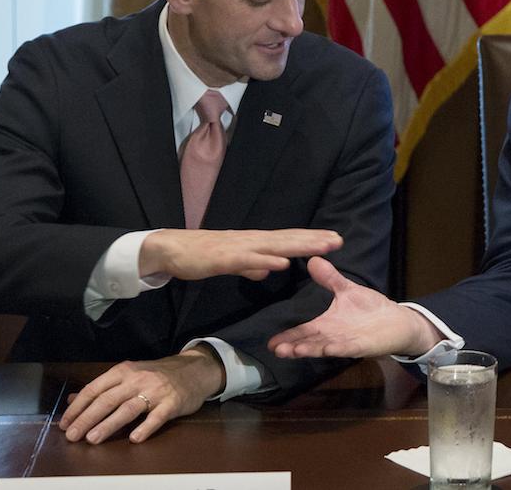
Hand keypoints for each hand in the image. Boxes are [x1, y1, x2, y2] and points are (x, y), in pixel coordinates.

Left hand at [58, 347, 223, 443]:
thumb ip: (102, 388)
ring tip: (93, 439)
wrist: (194, 370)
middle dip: (87, 419)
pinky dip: (145, 428)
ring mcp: (156, 391)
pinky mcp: (172, 403)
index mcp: (124, 371)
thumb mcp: (129, 375)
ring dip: (108, 425)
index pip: (95, 389)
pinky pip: (156, 417)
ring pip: (128, 409)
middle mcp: (138, 379)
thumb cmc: (157, 375)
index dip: (78, 407)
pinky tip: (135, 439)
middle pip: (108, 400)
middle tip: (72, 436)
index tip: (64, 423)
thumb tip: (72, 401)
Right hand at [139, 228, 341, 280]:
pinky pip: (248, 260)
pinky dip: (266, 261)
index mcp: (254, 242)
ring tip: (322, 246)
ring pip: (274, 246)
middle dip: (314, 240)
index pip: (288, 240)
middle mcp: (251, 241)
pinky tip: (283, 263)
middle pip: (288, 240)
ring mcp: (239, 248)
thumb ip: (250, 266)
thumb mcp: (232, 263)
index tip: (334, 240)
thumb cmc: (202, 255)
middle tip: (339, 240)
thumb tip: (267, 271)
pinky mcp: (224, 258)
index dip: (311, 240)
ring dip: (299, 246)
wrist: (171, 249)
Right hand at [267, 257, 442, 358]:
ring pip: (325, 347)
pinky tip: (327, 348)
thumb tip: (313, 259)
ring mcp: (348, 342)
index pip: (304, 331)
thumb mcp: (347, 290)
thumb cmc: (371, 308)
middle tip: (276, 349)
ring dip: (310, 349)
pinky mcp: (363, 345)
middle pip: (310, 342)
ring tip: (294, 351)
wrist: (397, 320)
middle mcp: (334, 336)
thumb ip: (330, 278)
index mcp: (328, 324)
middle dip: (293, 346)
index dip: (288, 336)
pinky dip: (338, 348)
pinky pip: (349, 348)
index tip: (271, 342)